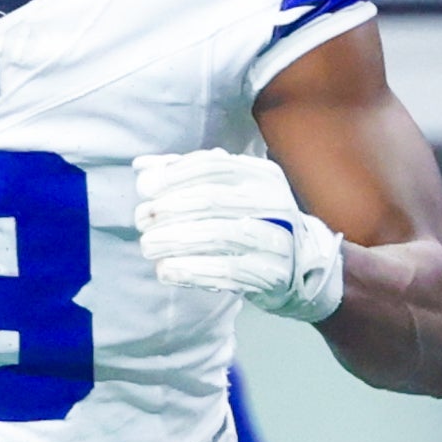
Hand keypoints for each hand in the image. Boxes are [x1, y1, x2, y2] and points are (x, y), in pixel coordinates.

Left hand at [133, 149, 347, 321]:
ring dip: (176, 240)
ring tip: (149, 246)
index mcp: (261, 175)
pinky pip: (227, 272)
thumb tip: (142, 168)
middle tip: (142, 221)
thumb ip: (185, 176)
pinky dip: (192, 271)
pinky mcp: (272, 275)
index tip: (144, 189)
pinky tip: (166, 270)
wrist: (299, 268)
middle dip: (170, 210)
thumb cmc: (251, 223)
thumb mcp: (226, 192)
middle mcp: (274, 203)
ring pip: (219, 235)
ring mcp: (277, 240)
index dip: (174, 175)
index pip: (213, 166)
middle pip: (213, 200)